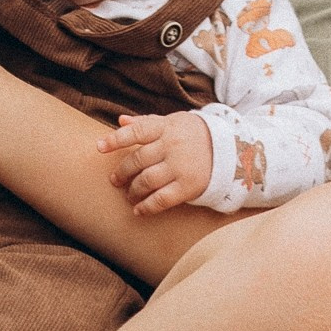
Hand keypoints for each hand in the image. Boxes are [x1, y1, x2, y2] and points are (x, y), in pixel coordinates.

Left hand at [100, 110, 214, 217]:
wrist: (230, 151)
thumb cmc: (194, 135)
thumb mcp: (173, 122)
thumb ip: (147, 122)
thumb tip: (120, 120)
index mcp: (167, 127)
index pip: (137, 131)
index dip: (116, 139)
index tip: (99, 147)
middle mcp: (173, 146)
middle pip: (138, 160)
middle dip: (122, 172)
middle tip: (114, 180)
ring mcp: (181, 166)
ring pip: (147, 181)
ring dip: (133, 190)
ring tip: (129, 194)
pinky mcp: (189, 186)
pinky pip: (162, 199)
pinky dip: (147, 206)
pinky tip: (139, 210)